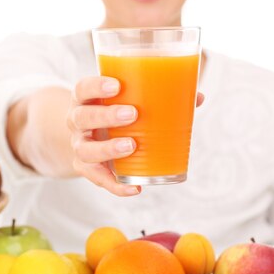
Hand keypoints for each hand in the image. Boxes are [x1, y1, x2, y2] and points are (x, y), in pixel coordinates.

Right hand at [67, 76, 203, 195]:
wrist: (90, 135)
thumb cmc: (114, 111)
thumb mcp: (126, 99)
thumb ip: (158, 96)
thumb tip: (196, 97)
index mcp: (85, 99)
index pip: (82, 88)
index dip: (96, 86)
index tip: (117, 86)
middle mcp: (77, 121)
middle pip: (82, 117)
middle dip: (105, 116)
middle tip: (132, 114)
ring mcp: (79, 145)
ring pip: (84, 149)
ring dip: (107, 149)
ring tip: (131, 146)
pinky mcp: (86, 168)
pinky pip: (97, 178)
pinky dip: (115, 185)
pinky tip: (134, 188)